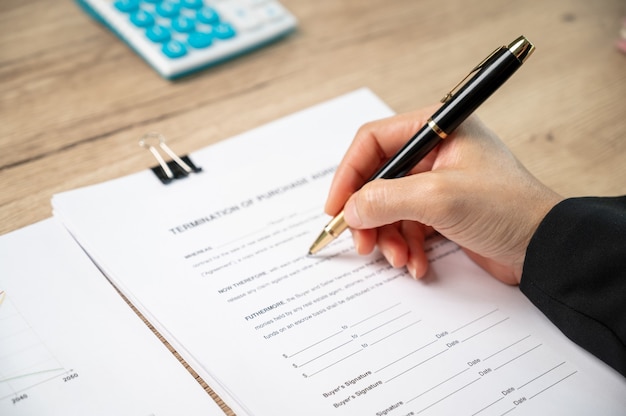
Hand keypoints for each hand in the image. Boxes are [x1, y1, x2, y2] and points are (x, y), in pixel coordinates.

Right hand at [324, 107, 562, 284]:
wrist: (548, 249)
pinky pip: (408, 225)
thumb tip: (349, 209)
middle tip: (362, 243)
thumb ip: (385, 199)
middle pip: (378, 179)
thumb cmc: (507, 209)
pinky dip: (407, 246)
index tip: (335, 207)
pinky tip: (417, 264)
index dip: (348, 174)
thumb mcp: (438, 198)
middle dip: (369, 215)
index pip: (373, 142)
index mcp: (438, 128)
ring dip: (388, 237)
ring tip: (398, 259)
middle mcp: (436, 151)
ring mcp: (439, 182)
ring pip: (390, 207)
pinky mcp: (444, 210)